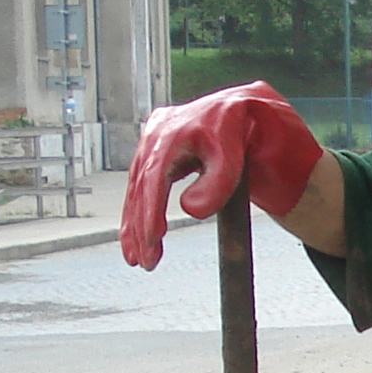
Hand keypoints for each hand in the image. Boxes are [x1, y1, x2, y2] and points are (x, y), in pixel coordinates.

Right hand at [119, 83, 323, 270]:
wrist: (236, 111)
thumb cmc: (236, 131)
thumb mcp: (233, 157)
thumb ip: (217, 183)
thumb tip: (191, 210)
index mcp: (171, 133)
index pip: (155, 178)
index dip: (151, 210)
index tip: (152, 238)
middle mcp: (153, 136)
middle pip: (141, 187)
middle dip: (140, 227)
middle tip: (143, 261)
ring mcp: (149, 144)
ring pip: (136, 189)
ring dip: (134, 225)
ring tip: (136, 258)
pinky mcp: (151, 154)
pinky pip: (141, 187)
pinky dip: (139, 213)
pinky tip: (137, 236)